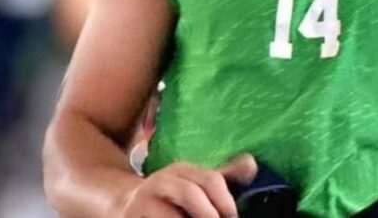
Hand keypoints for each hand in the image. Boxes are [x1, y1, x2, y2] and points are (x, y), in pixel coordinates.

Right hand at [120, 154, 257, 217]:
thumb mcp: (195, 183)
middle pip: (190, 193)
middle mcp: (161, 182)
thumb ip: (224, 177)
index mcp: (181, 170)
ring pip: (170, 215)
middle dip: (209, 213)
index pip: (209, 179)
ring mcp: (142, 203)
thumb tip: (252, 165)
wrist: (125, 206)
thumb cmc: (173, 198)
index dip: (225, 200)